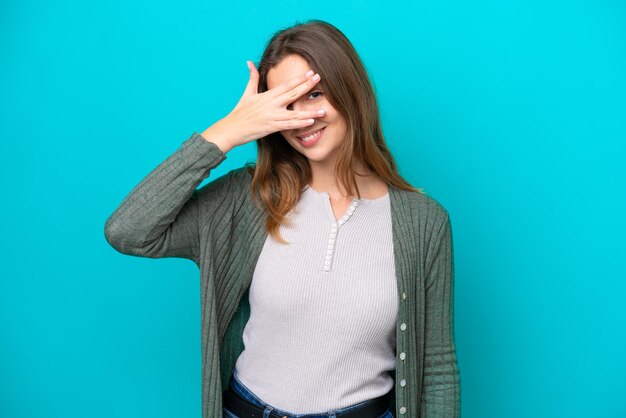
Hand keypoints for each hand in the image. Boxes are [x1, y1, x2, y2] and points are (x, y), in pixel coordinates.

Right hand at [201, 60, 324, 152]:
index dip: (299, 79)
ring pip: (294, 113)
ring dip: (310, 111)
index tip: (311, 73)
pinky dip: (300, 124)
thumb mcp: (247, 93)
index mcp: (267, 96)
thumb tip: (249, 62)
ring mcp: (272, 116)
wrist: (231, 129)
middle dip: (307, 86)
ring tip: (323, 110)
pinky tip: (310, 122)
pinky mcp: (271, 127)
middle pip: (293, 94)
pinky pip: (289, 125)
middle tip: (319, 79)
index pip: (286, 85)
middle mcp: (271, 104)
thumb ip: (252, 78)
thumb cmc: (239, 112)